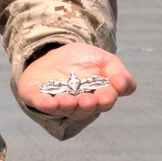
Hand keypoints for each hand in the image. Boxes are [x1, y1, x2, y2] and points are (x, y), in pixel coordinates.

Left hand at [17, 42, 135, 120]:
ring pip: (64, 109)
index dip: (106, 99)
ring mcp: (58, 101)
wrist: (55, 51)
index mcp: (97, 96)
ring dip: (67, 106)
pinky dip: (45, 104)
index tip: (106, 95)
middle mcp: (78, 103)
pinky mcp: (38, 96)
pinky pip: (41, 103)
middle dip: (86, 105)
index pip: (105, 101)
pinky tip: (49, 103)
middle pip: (85, 109)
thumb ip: (118, 73)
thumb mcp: (105, 60)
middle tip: (87, 100)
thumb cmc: (83, 60)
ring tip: (69, 100)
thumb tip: (123, 87)